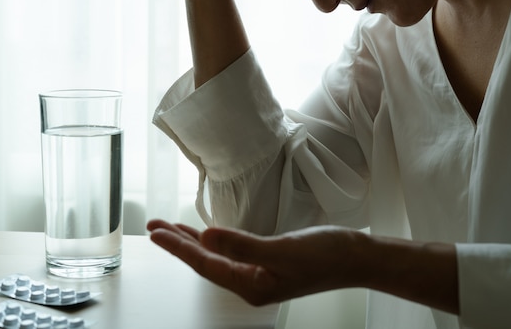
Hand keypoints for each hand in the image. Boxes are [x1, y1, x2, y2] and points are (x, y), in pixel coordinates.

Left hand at [147, 220, 369, 305]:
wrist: (357, 258)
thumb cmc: (326, 255)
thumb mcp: (282, 249)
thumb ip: (242, 245)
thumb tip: (207, 238)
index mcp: (251, 284)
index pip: (205, 264)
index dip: (178, 247)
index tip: (155, 233)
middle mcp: (251, 283)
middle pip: (205, 262)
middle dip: (178, 244)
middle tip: (153, 227)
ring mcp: (259, 274)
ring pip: (216, 257)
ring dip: (193, 242)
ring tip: (171, 229)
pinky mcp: (268, 263)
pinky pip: (231, 253)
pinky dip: (215, 242)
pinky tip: (208, 235)